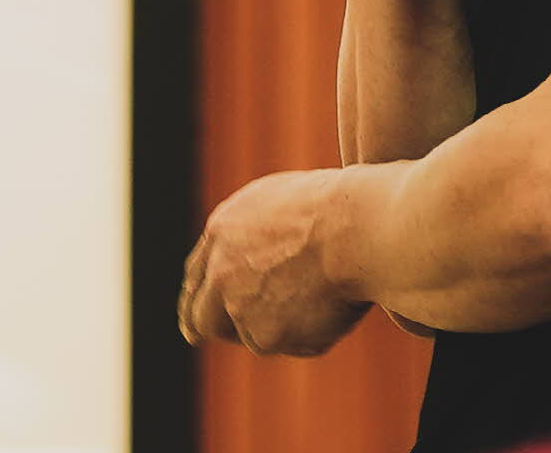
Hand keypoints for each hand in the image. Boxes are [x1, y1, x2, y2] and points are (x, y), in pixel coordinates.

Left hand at [177, 167, 375, 356]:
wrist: (354, 230)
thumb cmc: (333, 209)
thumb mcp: (278, 205)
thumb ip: (250, 237)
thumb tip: (245, 262)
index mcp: (221, 233)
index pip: (197, 277)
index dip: (197, 300)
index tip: (195, 319)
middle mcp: (222, 274)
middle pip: (204, 319)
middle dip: (218, 329)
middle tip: (235, 336)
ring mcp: (241, 309)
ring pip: (256, 336)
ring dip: (282, 327)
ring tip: (321, 294)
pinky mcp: (267, 337)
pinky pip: (293, 345)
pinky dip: (312, 335)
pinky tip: (333, 306)